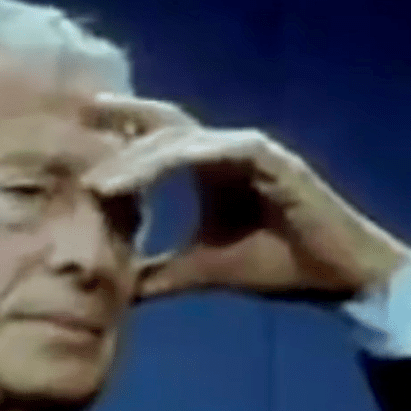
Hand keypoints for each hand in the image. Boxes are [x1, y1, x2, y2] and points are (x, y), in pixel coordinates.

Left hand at [81, 93, 410, 303]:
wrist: (338, 278)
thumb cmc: (278, 266)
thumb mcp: (204, 269)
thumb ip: (161, 272)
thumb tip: (116, 290)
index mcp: (213, 167)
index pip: (158, 141)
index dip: (119, 138)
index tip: (73, 149)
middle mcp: (228, 149)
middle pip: (164, 124)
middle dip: (121, 120)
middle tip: (76, 123)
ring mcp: (250, 149)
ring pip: (181, 138)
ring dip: (137, 158)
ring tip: (98, 183)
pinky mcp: (270, 159)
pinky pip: (213, 151)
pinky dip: (175, 162)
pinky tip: (144, 178)